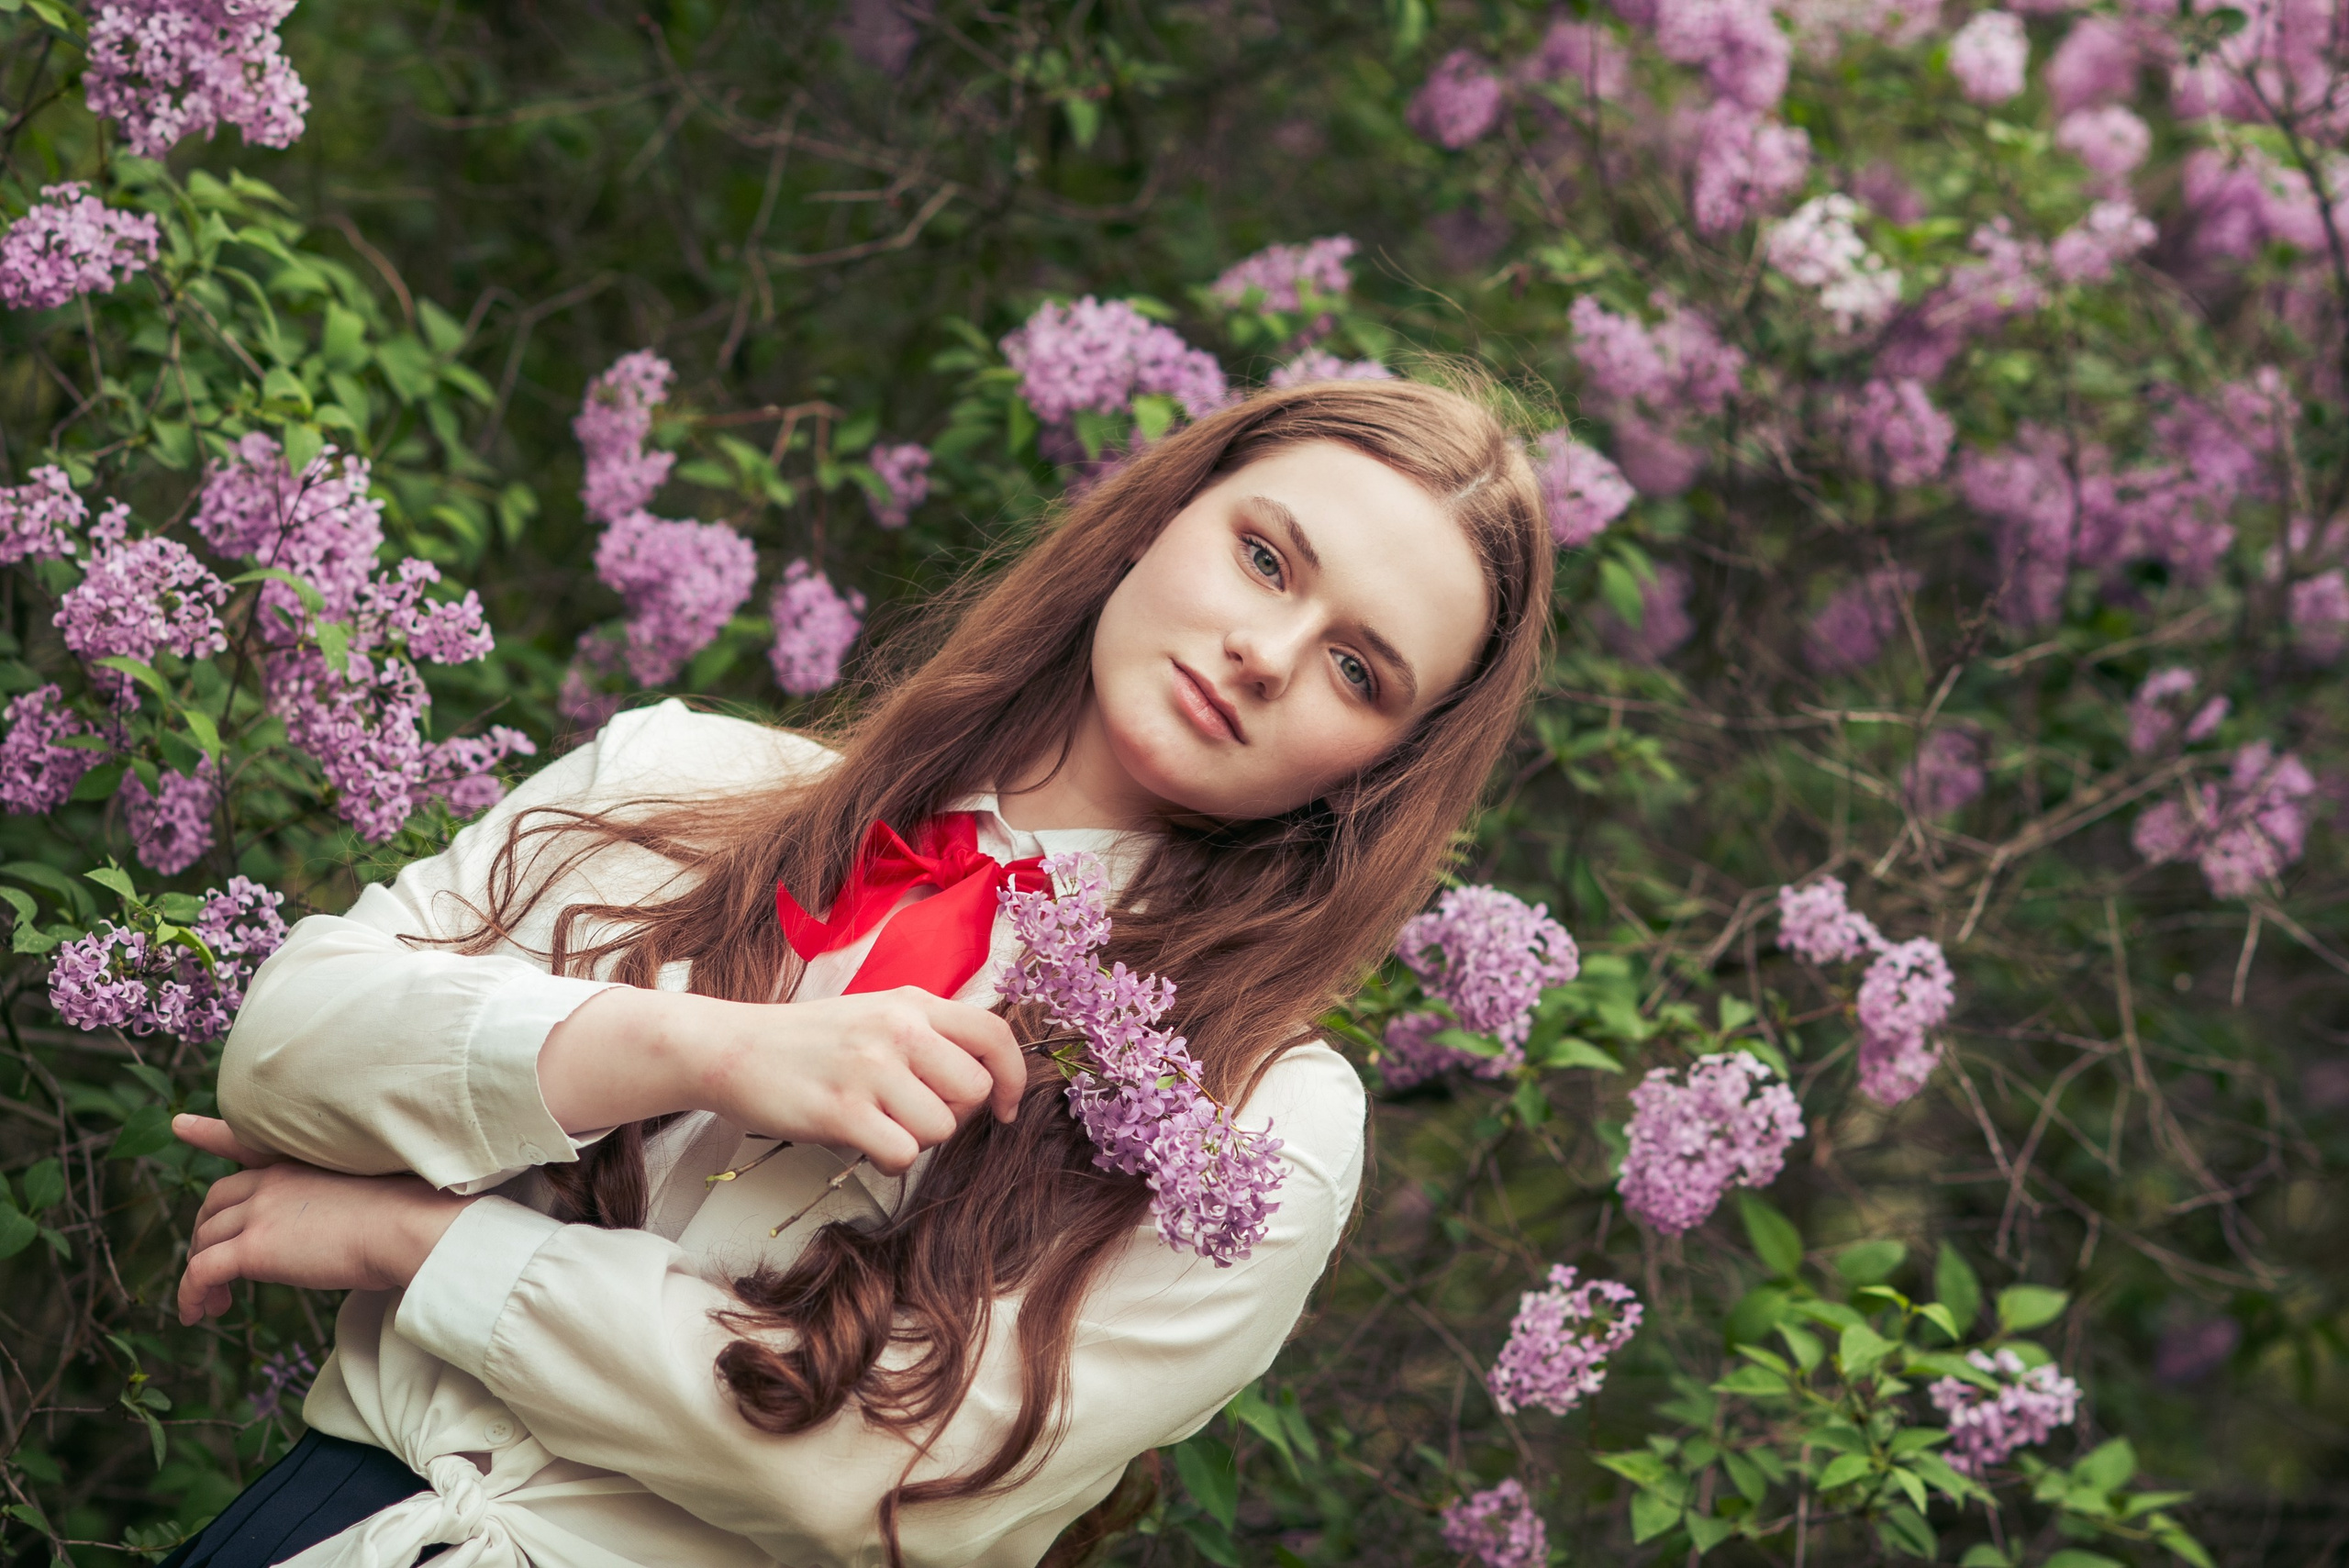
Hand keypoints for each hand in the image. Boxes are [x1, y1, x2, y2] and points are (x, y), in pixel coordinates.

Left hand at [173, 1115, 473, 1325]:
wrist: (407, 1228)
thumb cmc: (405, 1217)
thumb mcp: (363, 1197)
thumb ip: (332, 1206)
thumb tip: (336, 1235)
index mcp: (297, 1165)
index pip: (241, 1143)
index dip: (208, 1135)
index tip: (182, 1126)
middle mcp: (270, 1182)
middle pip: (214, 1204)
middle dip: (205, 1236)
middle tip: (216, 1271)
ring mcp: (259, 1212)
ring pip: (203, 1241)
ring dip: (199, 1273)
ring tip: (213, 1303)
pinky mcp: (253, 1248)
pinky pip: (200, 1273)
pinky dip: (190, 1295)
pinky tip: (197, 1314)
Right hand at [538, 985, 1025, 1177]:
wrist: (731, 1048)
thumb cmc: (810, 1042)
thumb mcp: (876, 1015)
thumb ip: (929, 1036)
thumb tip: (986, 1082)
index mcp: (912, 1003)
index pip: (994, 1035)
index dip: (1012, 1078)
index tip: (1002, 1108)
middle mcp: (898, 1028)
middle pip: (972, 1092)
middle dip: (952, 1117)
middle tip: (911, 1115)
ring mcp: (870, 1068)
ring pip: (940, 1129)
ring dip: (915, 1140)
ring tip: (878, 1124)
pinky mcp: (842, 1110)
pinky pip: (902, 1154)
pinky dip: (889, 1162)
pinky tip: (863, 1145)